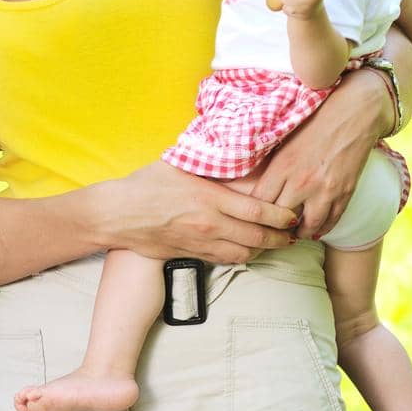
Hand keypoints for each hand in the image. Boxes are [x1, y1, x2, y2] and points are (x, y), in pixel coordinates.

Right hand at [105, 162, 296, 263]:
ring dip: (263, 251)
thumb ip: (206, 164)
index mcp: (209, 199)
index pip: (258, 212)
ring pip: (244, 253)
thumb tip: (228, 150)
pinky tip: (247, 250)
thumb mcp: (178, 165)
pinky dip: (241, 256)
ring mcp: (201, 242)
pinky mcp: (191, 254)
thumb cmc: (146, 184)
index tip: (292, 215)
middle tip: (293, 235)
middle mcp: (210, 224)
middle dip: (281, 239)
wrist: (117, 214)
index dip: (281, 216)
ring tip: (274, 244)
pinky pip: (225, 260)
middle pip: (258, 238)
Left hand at [248, 68, 389, 237]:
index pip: (259, 202)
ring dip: (298, 233)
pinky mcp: (344, 194)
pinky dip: (321, 229)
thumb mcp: (285, 141)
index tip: (251, 217)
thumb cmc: (315, 123)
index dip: (253, 213)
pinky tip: (315, 230)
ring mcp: (324, 191)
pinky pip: (330, 222)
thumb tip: (254, 184)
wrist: (352, 115)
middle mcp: (301, 183)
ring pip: (306, 227)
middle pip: (279, 218)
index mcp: (281, 167)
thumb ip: (272, 165)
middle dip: (273, 226)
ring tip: (293, 234)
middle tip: (268, 231)